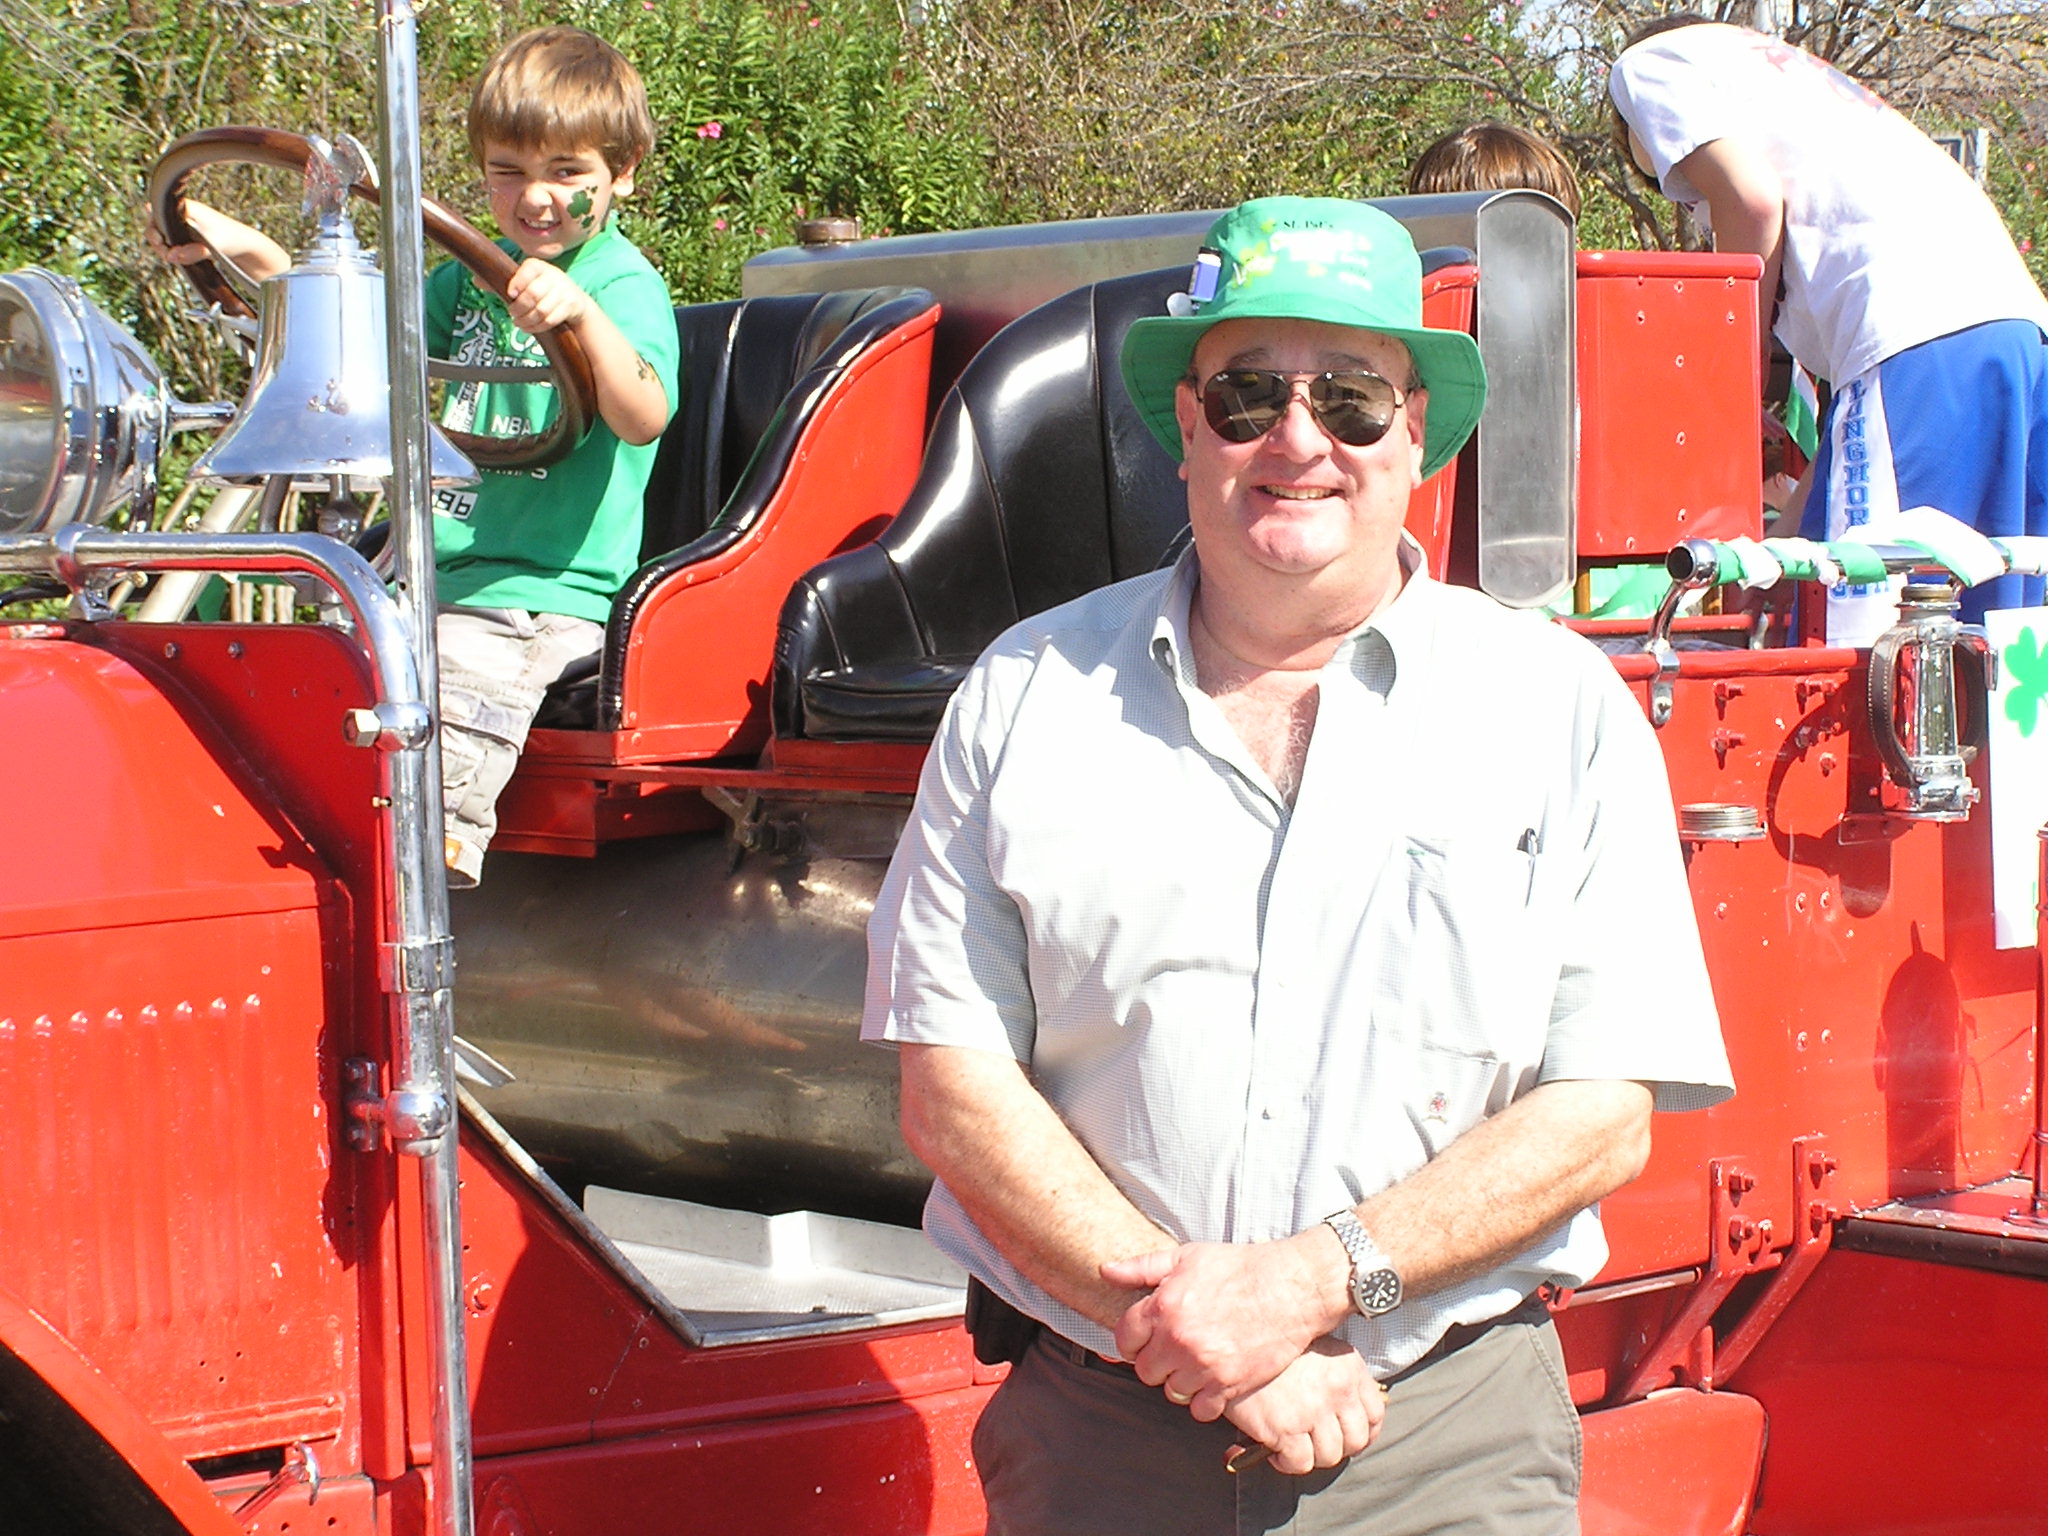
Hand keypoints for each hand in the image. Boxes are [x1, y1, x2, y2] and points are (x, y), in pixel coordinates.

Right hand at [146, 198, 288, 280]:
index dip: (155, 231)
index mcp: (185, 207)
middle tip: (169, 257)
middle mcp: (180, 213)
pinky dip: (172, 251)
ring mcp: (182, 223)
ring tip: (176, 259)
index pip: (157, 215)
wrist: (244, 244)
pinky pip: (171, 243)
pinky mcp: (185, 235)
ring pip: (162, 237)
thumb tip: (172, 255)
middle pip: (156, 227)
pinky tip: (178, 257)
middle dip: (159, 244)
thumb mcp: (212, 246)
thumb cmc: (230, 239)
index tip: (162, 245)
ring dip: (165, 249)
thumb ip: (193, 252)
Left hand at [504, 258, 590, 335]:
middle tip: (512, 314)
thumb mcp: (526, 281)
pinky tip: (528, 327)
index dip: (517, 283)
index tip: (510, 294)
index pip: (528, 270)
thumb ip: (503, 282)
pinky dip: (536, 327)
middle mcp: (553, 275)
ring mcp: (564, 291)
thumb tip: (476, 281)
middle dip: (519, 307)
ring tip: (518, 322)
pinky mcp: (570, 306)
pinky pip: (550, 320)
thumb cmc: (542, 289)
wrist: (575, 300)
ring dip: (526, 320)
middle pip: (533, 294)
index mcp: (538, 266)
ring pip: (541, 310)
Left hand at [1101, 1233, 1339, 1416]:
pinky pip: (1200, 1410)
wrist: (1291, 1287)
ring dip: (1181, 1380)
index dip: (1134, 1338)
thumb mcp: (1187, 1256)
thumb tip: (1105, 1271)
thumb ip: (1142, 1267)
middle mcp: (1178, 1339)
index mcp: (1164, 1306)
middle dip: (1156, 1360)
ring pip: (1171, 1391)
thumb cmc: (1240, 1267)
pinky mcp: (1229, 1384)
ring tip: (1197, 1361)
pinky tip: (1213, 1379)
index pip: (1123, 1339)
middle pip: (1145, 1370)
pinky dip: (1205, 1400)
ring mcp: (1203, 1365)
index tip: (1148, 1336)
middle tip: (1175, 1348)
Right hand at [1222, 1338, 1384, 1474]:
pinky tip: (1275, 1451)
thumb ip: (1334, 1375)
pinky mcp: (1287, 1427)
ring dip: (1311, 1456)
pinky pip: (1300, 1463)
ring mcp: (1314, 1409)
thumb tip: (1342, 1411)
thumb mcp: (1314, 1348)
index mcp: (1349, 1366)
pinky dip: (1287, 1463)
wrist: (1232, 1341)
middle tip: (1315, 1444)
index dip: (1364, 1434)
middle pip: (1356, 1440)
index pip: (1376, 1414)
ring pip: (1330, 1456)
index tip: (1347, 1438)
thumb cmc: (1270, 1348)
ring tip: (1292, 1446)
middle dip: (1337, 1448)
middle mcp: (1339, 1388)